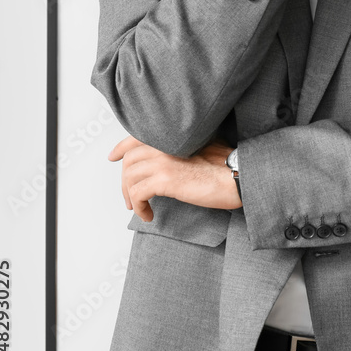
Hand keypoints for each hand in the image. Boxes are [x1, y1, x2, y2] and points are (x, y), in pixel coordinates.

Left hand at [108, 136, 241, 221]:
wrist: (237, 176)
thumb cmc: (226, 166)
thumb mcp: (202, 147)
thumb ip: (181, 148)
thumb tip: (166, 162)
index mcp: (171, 136)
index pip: (136, 137)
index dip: (121, 147)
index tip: (113, 157)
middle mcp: (164, 144)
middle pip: (129, 161)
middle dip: (125, 181)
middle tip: (130, 197)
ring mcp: (163, 161)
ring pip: (130, 178)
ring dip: (130, 196)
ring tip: (140, 208)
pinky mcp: (165, 179)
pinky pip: (138, 194)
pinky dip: (139, 207)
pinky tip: (148, 214)